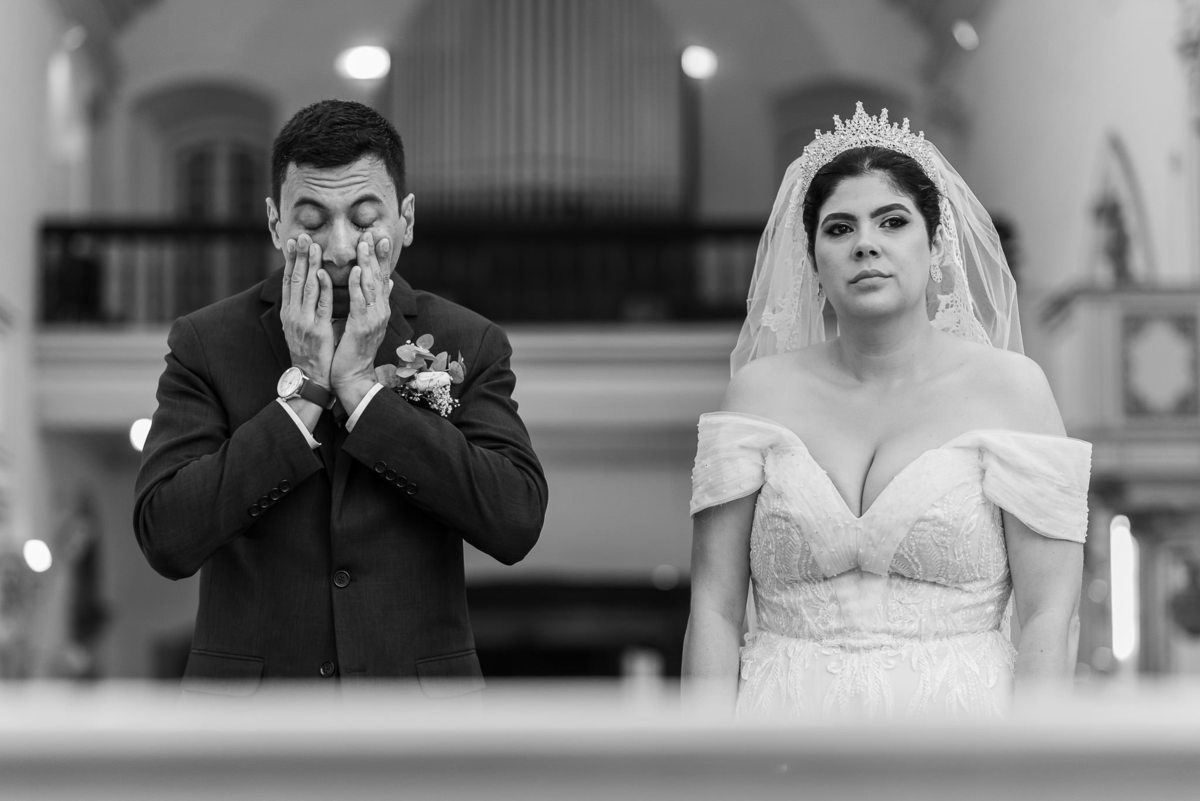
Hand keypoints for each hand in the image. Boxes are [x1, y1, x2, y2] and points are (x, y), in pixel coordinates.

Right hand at [281, 233, 334, 388]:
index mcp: (289, 312)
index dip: (291, 260)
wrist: (311, 377)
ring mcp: (304, 321)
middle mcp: (293, 314)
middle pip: (295, 279)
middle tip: (303, 235)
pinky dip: (324, 287)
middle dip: (299, 256)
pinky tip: (325, 273)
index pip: (289, 280)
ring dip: (310, 265)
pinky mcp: (317, 330)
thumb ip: (304, 308)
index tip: (293, 242)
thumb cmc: (310, 352)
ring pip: (307, 288)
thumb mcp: (301, 327)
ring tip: (314, 246)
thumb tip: (309, 288)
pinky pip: (322, 304)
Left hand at [331, 233, 392, 404]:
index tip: (379, 237)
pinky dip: (358, 285)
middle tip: (374, 232)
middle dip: (376, 254)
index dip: (381, 257)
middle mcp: (380, 312)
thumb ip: (374, 300)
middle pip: (379, 277)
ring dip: (368, 263)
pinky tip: (357, 270)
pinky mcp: (362, 327)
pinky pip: (360, 302)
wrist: (353, 376)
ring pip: (371, 286)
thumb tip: (385, 282)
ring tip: (365, 244)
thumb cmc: (355, 349)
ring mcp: (373, 319)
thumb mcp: (366, 321)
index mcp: (379, 309)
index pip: (382, 278)